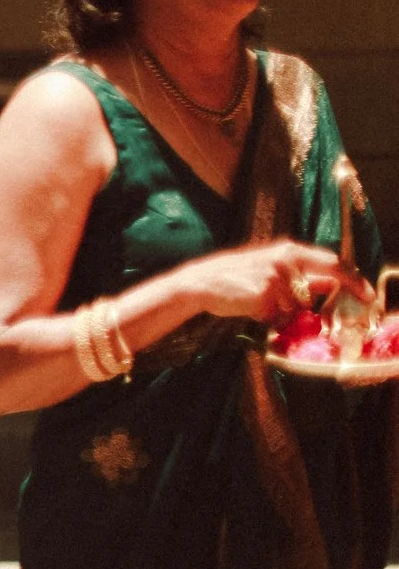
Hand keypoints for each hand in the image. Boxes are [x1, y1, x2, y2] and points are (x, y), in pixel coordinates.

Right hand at [177, 240, 361, 324]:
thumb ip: (303, 275)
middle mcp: (284, 262)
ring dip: (281, 312)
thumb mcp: (271, 268)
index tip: (368, 293)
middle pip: (313, 291)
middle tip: (304, 309)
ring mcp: (274, 280)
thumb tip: (331, 283)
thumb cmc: (237, 275)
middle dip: (307, 304)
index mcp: (288, 251)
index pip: (332, 263)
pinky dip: (266, 318)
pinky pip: (276, 317)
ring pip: (295, 309)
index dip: (353, 279)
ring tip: (257, 302)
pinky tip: (249, 307)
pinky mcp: (263, 297)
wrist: (201, 282)